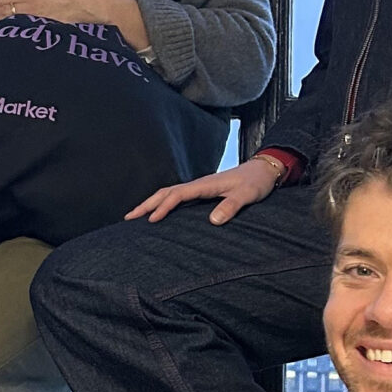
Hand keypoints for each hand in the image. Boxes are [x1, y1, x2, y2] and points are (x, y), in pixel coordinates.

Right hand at [128, 151, 284, 225]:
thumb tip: (212, 221)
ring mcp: (199, 187)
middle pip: (166, 192)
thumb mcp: (246, 195)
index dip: (163, 207)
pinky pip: (177, 196)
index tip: (151, 220)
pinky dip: (163, 202)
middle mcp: (199, 184)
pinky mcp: (202, 191)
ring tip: (135, 215)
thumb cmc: (255, 183)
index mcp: (205, 184)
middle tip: (128, 217)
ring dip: (151, 202)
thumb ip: (230, 206)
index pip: (177, 195)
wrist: (264, 170)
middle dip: (146, 204)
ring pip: (169, 193)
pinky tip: (159, 211)